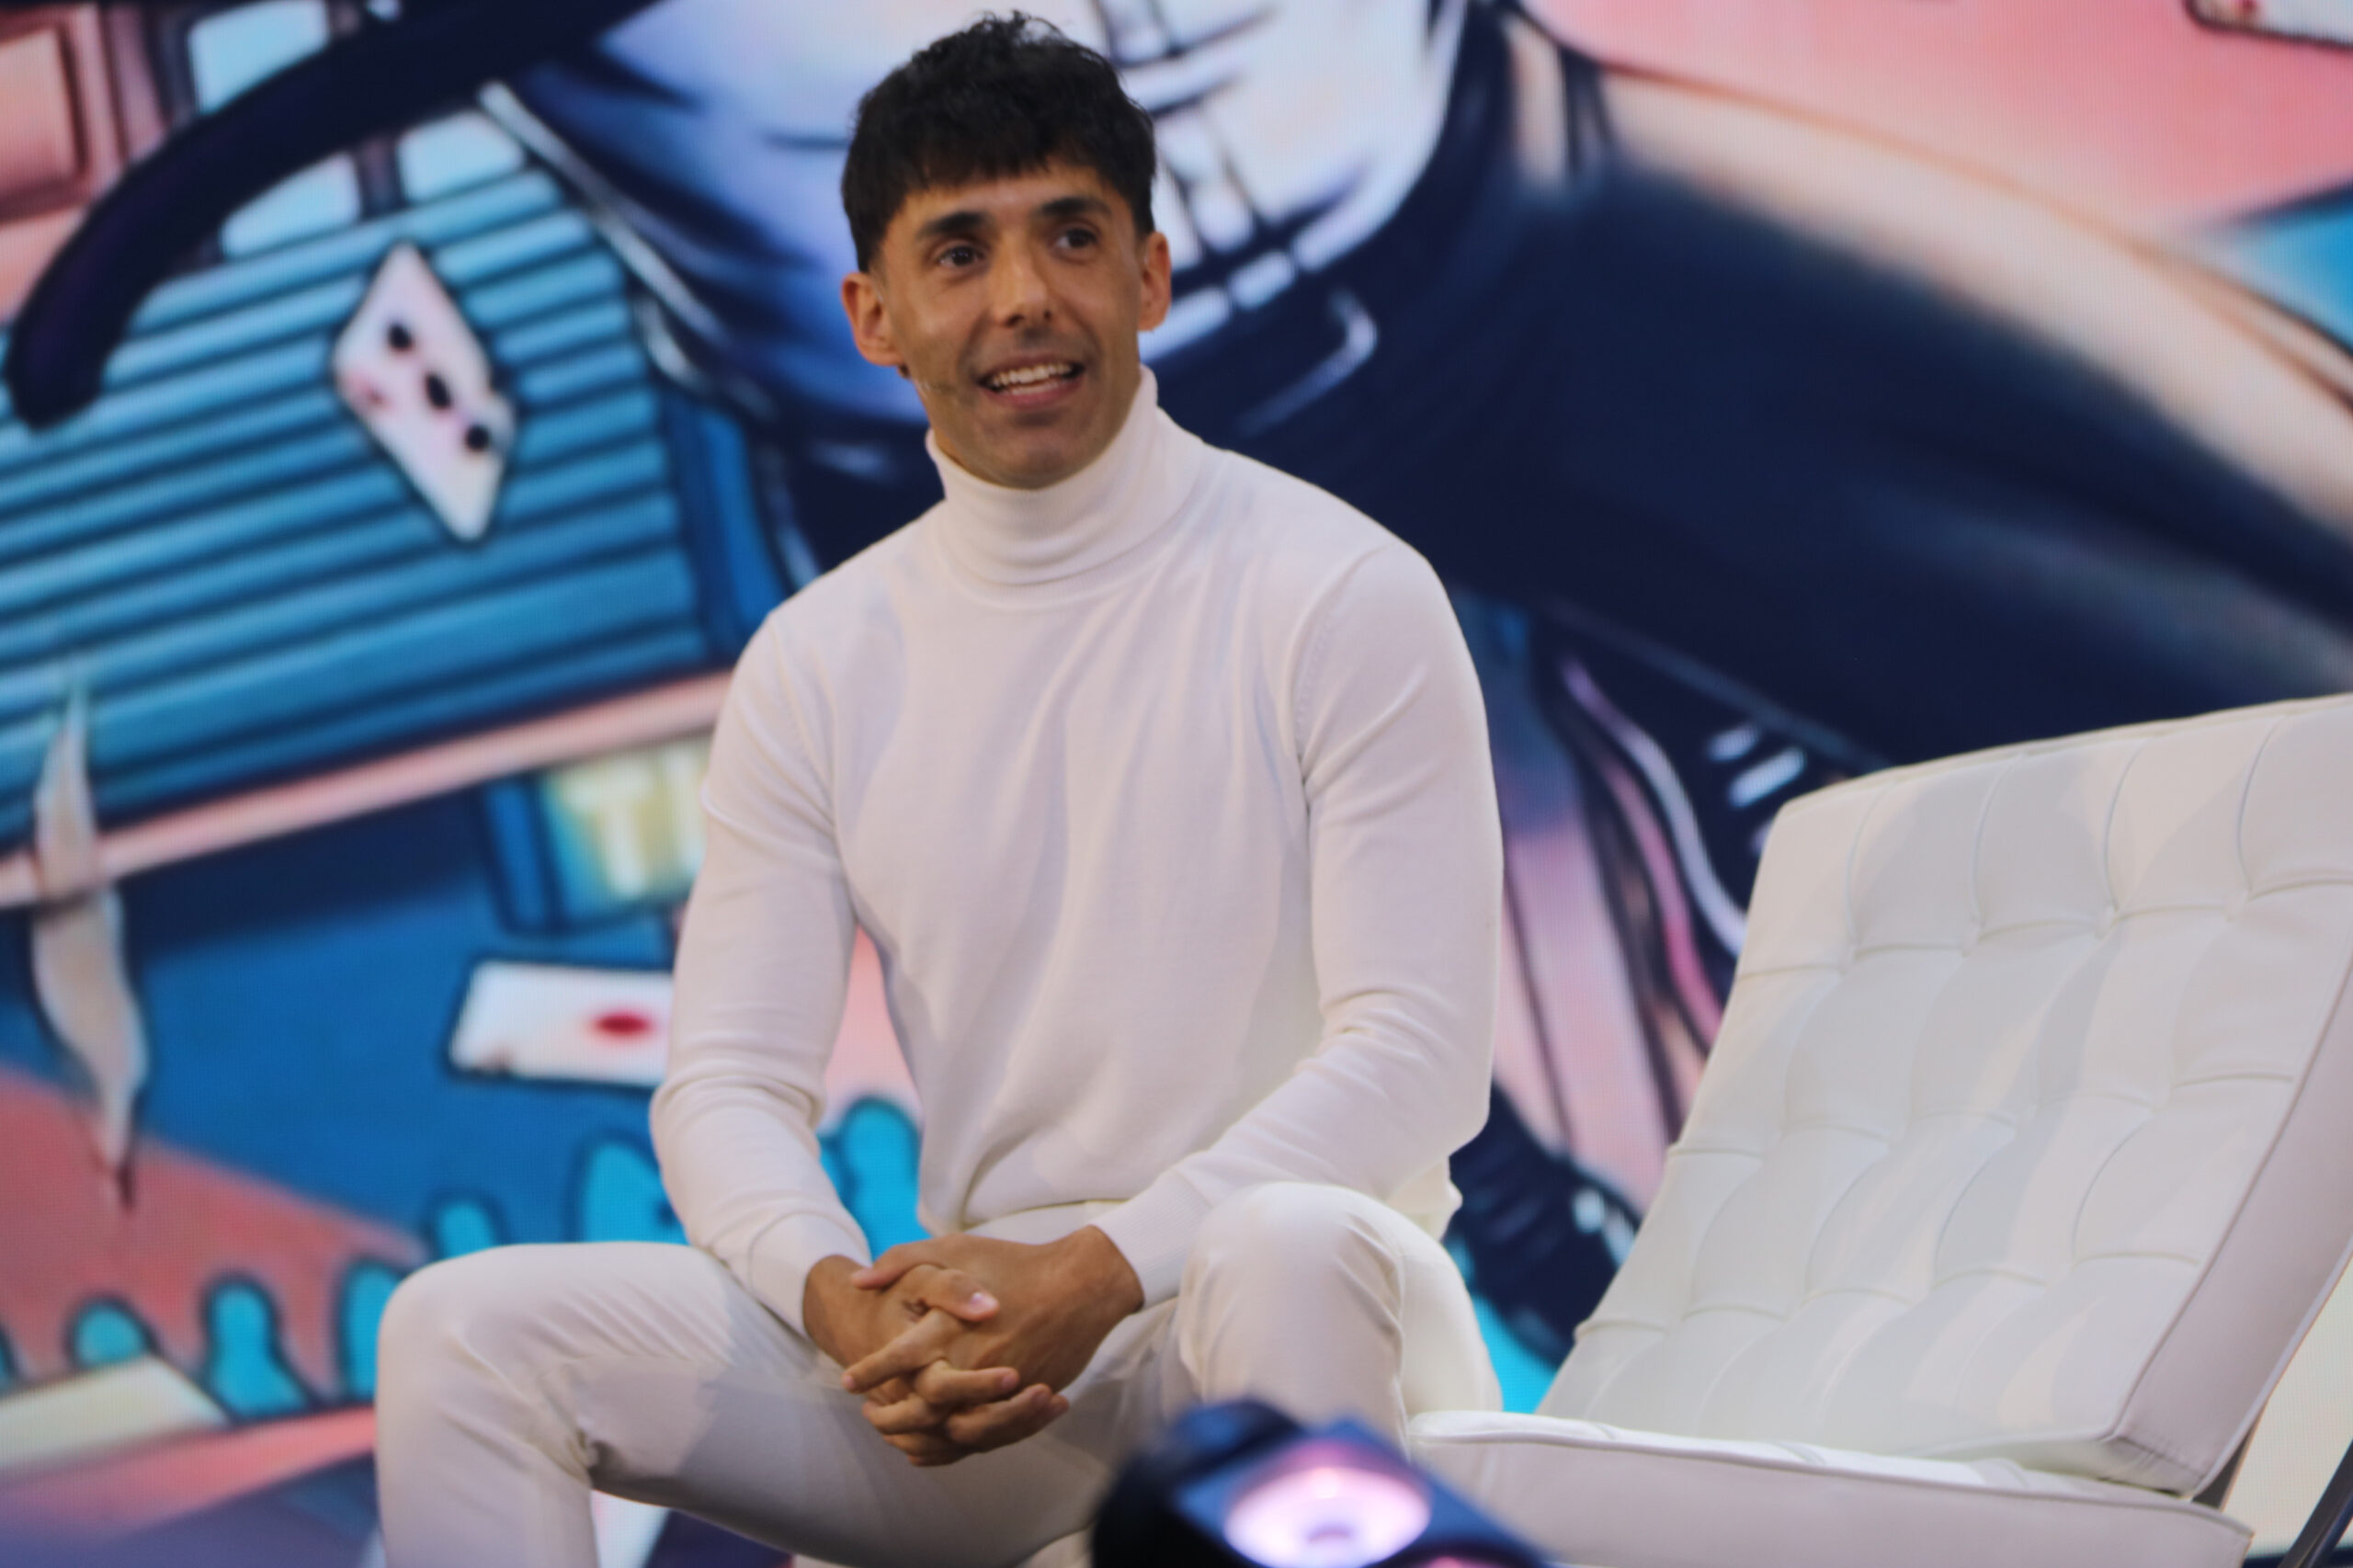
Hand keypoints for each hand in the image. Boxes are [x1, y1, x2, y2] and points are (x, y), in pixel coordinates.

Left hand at [840, 1227, 1144, 1462]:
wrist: (1082, 1285)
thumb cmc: (1014, 1262)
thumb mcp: (954, 1248)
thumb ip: (902, 1260)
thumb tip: (858, 1280)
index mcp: (950, 1327)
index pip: (898, 1360)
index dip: (871, 1372)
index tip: (849, 1381)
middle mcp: (972, 1363)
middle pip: (921, 1410)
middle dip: (890, 1418)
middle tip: (871, 1415)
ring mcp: (1001, 1389)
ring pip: (953, 1432)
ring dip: (920, 1438)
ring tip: (898, 1434)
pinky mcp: (1023, 1402)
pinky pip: (986, 1436)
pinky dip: (957, 1444)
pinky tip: (938, 1440)